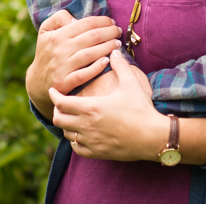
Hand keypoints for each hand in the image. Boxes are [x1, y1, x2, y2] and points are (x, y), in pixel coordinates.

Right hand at [26, 10, 121, 116]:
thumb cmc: (47, 51)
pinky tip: (107, 61)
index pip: (86, 24)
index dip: (102, 21)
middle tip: (118, 31)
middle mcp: (60, 50)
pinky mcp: (64, 82)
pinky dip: (97, 68)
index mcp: (58, 35)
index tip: (111, 22)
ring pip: (90, 54)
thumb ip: (59, 17)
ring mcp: (62, 67)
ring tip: (118, 44)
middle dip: (110, 32)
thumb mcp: (46, 30)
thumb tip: (76, 20)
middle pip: (92, 37)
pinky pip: (84, 75)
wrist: (38, 81)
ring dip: (108, 47)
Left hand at [49, 50, 168, 161]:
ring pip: (66, 134)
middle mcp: (86, 125)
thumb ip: (120, 66)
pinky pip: (77, 148)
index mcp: (90, 108)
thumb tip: (114, 52)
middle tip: (61, 104)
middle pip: (58, 119)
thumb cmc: (141, 109)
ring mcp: (91, 141)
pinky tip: (80, 135)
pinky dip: (75, 141)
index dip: (54, 95)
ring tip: (71, 117)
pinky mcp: (97, 152)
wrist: (152, 136)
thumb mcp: (131, 83)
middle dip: (56, 110)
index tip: (53, 91)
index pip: (61, 102)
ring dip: (66, 125)